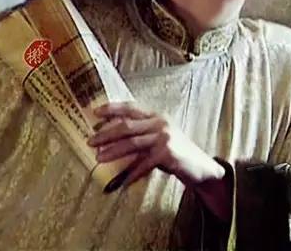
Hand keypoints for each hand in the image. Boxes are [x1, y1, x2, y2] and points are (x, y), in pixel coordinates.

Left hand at [87, 102, 224, 188]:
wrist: (200, 167)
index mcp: (157, 116)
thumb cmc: (175, 153)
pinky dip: (130, 174)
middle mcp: (161, 123)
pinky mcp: (167, 153)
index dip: (113, 108)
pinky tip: (121, 182)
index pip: (131, 108)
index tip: (95, 112)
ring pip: (132, 143)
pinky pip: (143, 164)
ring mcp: (165, 137)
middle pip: (127, 126)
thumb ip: (140, 135)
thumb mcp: (158, 138)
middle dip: (106, 134)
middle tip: (90, 141)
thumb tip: (110, 139)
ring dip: (113, 152)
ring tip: (99, 158)